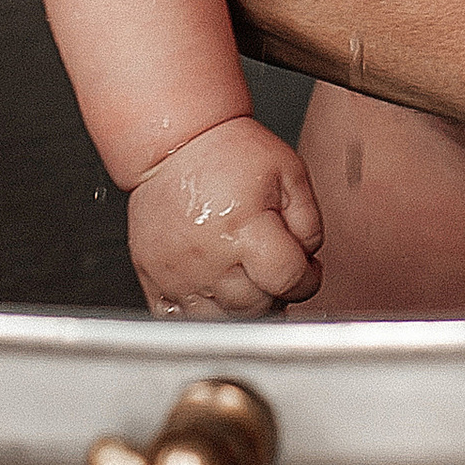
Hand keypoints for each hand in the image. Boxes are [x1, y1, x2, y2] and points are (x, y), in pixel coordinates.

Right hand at [126, 115, 323, 318]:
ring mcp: (178, 273)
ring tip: (246, 276)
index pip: (290, 280)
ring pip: (223, 320)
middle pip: (259, 306)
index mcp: (243, 228)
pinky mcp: (154, 280)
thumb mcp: (289, 171)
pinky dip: (203, 315)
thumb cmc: (229, 153)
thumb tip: (309, 261)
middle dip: (276, 292)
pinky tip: (214, 291)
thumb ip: (309, 222)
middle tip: (274, 267)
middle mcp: (208, 257)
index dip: (308, 278)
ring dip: (244, 308)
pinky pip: (181, 320)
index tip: (306, 269)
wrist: (174, 145)